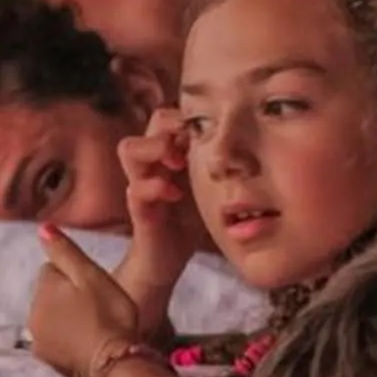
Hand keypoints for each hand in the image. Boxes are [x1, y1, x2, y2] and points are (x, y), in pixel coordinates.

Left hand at [26, 224, 145, 376]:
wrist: (115, 369)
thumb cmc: (110, 317)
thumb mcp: (92, 276)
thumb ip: (65, 251)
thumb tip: (42, 227)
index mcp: (44, 288)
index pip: (53, 268)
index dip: (76, 275)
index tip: (95, 289)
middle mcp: (33, 313)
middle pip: (50, 296)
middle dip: (68, 299)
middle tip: (98, 311)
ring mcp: (38, 341)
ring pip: (52, 320)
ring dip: (66, 322)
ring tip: (94, 331)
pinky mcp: (46, 364)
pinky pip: (54, 345)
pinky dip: (66, 344)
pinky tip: (85, 349)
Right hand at [113, 108, 202, 319]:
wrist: (167, 260)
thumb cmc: (189, 219)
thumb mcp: (208, 186)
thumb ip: (217, 164)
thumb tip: (247, 142)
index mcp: (170, 154)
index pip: (171, 116)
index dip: (188, 117)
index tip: (209, 133)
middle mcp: (152, 163)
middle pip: (151, 122)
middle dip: (172, 126)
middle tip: (189, 145)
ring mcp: (141, 184)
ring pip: (129, 148)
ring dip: (154, 149)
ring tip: (177, 163)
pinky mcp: (138, 209)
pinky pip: (135, 189)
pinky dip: (155, 187)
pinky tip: (174, 195)